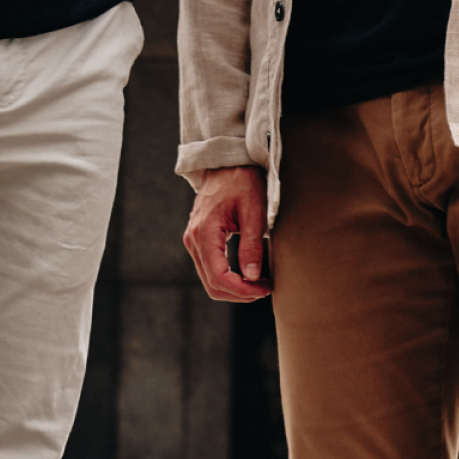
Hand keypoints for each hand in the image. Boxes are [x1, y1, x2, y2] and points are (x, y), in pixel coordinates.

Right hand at [184, 164, 269, 303]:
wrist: (228, 164)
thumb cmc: (243, 183)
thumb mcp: (254, 212)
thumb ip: (251, 245)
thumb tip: (251, 277)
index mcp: (204, 231)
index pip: (218, 276)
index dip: (241, 290)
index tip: (264, 290)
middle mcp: (193, 239)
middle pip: (211, 284)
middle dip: (239, 293)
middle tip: (265, 289)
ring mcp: (193, 240)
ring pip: (209, 280)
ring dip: (234, 288)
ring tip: (260, 284)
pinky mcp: (199, 240)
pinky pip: (210, 268)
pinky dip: (228, 278)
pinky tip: (248, 275)